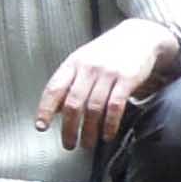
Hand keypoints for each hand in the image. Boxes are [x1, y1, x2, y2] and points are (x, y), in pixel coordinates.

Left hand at [37, 20, 177, 150]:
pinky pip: (115, 107)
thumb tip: (54, 110)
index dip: (45, 109)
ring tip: (87, 144)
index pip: (54, 88)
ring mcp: (108, 73)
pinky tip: (107, 135)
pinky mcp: (127, 79)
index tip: (41, 127)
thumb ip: (69, 82)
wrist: (139, 36)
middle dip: (69, 128)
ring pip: (93, 108)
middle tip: (69, 144)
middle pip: (73, 103)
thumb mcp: (83, 60)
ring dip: (89, 131)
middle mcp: (88, 68)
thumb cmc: (107, 53)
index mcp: (73, 63)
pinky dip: (109, 124)